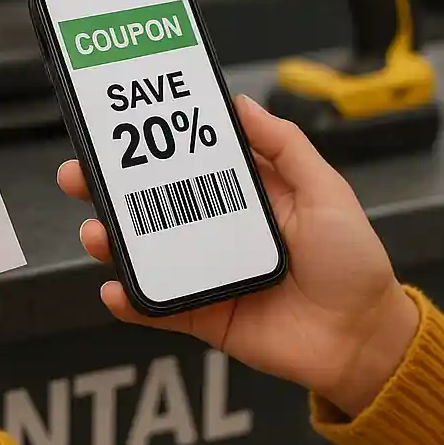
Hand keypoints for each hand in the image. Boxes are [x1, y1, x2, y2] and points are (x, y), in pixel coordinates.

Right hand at [59, 95, 418, 417]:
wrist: (363, 340)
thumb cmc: (354, 262)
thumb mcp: (325, 190)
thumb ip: (285, 146)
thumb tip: (240, 104)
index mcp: (250, 195)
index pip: (192, 162)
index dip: (158, 145)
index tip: (124, 127)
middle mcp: (223, 230)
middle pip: (157, 204)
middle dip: (115, 189)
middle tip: (79, 173)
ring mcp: (210, 273)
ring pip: (149, 252)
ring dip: (113, 241)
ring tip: (95, 230)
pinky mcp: (206, 316)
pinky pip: (159, 307)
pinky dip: (132, 300)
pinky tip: (115, 287)